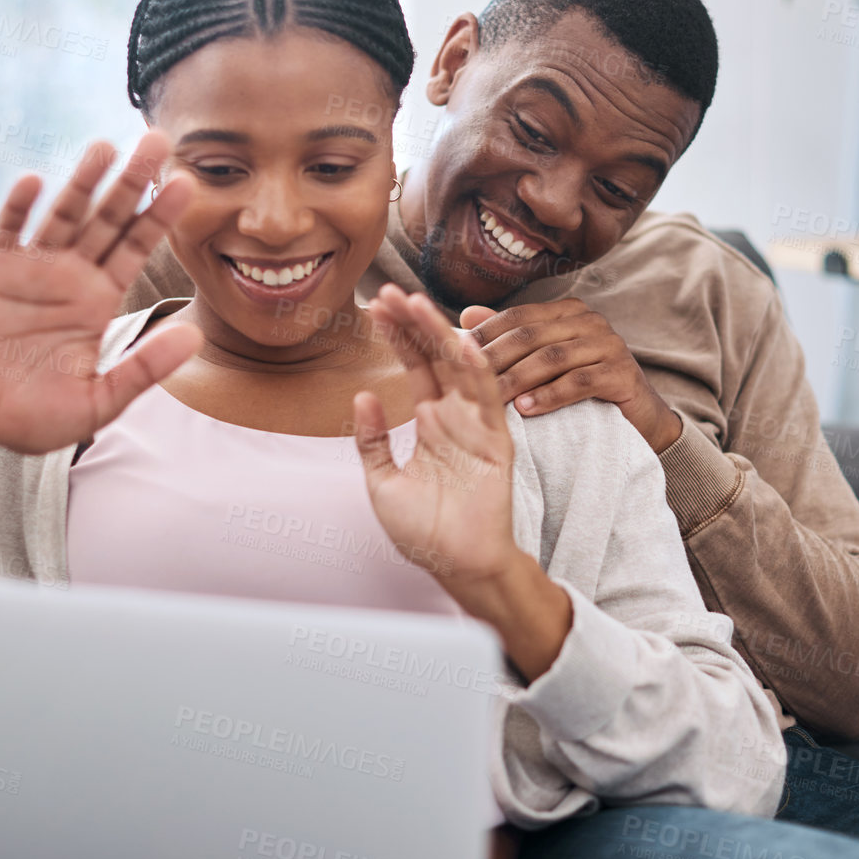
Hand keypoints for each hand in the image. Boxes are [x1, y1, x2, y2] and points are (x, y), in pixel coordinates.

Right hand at [0, 133, 201, 453]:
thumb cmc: (32, 415)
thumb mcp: (97, 402)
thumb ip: (144, 369)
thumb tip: (195, 336)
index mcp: (98, 301)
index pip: (137, 249)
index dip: (160, 216)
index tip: (187, 183)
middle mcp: (70, 275)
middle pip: (108, 218)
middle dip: (132, 180)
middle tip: (157, 138)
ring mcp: (30, 267)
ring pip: (63, 214)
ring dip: (82, 181)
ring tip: (104, 146)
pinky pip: (7, 231)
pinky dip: (19, 208)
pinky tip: (34, 183)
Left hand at [354, 285, 570, 678]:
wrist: (457, 566)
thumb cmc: (425, 531)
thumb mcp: (382, 482)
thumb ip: (372, 441)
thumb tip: (362, 396)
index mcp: (430, 421)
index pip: (415, 365)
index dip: (398, 335)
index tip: (377, 306)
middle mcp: (454, 416)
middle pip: (436, 356)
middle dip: (415, 323)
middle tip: (391, 292)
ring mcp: (476, 426)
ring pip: (461, 368)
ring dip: (441, 336)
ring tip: (419, 304)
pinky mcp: (496, 444)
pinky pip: (489, 401)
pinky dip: (478, 372)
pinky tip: (464, 344)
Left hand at [459, 299, 681, 453]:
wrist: (639, 418)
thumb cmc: (583, 390)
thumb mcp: (545, 364)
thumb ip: (510, 339)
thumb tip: (466, 314)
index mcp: (566, 312)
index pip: (516, 317)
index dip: (483, 335)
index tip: (450, 355)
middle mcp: (589, 320)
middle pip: (530, 335)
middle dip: (494, 359)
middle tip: (462, 380)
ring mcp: (608, 344)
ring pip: (552, 357)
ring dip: (517, 379)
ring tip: (490, 398)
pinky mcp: (622, 372)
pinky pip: (580, 381)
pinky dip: (550, 395)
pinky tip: (526, 410)